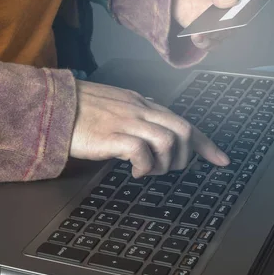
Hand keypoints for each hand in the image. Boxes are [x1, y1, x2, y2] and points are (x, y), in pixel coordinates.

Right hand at [69, 80, 229, 177]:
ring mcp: (127, 121)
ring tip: (148, 171)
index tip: (221, 159)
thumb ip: (133, 110)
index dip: (205, 143)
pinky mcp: (112, 136)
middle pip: (182, 129)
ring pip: (168, 141)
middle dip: (187, 155)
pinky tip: (134, 171)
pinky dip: (145, 166)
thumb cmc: (78, 108)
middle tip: (172, 169)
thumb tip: (151, 120)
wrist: (52, 106)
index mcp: (140, 102)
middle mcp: (139, 109)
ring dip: (165, 163)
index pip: (182, 120)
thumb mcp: (112, 103)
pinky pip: (142, 152)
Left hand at [173, 0, 267, 50]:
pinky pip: (212, 41)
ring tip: (202, 32)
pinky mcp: (210, 29)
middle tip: (217, 23)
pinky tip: (197, 38)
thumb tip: (230, 3)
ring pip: (226, 32)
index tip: (234, 5)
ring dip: (215, 34)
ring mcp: (225, 19)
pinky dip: (206, 42)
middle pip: (241, 19)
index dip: (247, 3)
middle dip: (229, 23)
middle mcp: (241, 5)